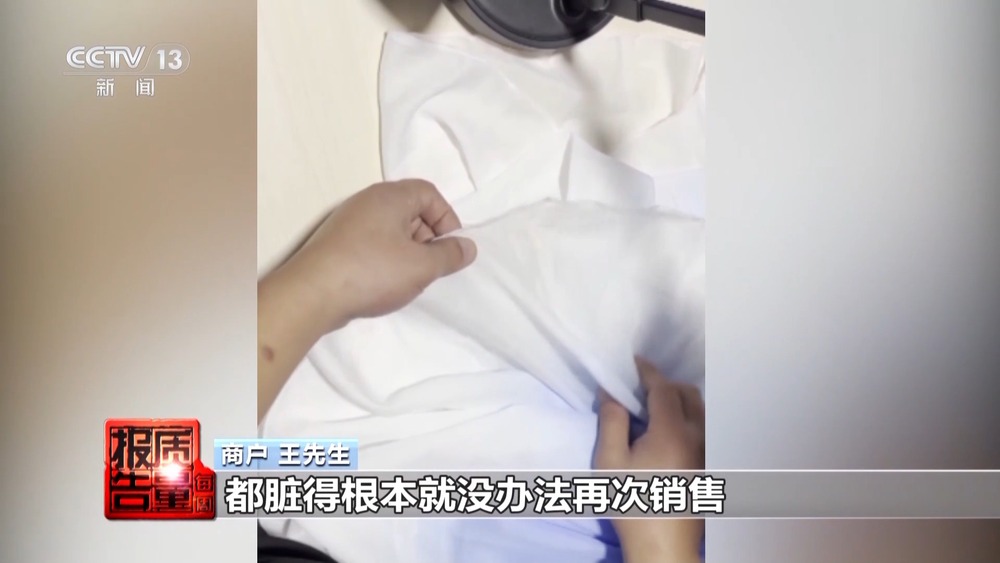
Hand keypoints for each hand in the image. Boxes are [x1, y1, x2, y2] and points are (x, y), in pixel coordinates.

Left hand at [275, 179, 477, 331]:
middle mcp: (367, 201)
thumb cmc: (372, 272)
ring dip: (407, 252)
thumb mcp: (422, 266)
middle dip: (427, 237)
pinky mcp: (336, 243)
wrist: (312, 294)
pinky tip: (383, 283)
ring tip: (407, 278)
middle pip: (410, 209)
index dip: (446, 219)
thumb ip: (450, 255)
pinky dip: (385, 259)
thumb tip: (467, 247)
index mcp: (390, 196)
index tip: (449, 248)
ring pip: (391, 229)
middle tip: (429, 266)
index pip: (430, 193)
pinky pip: (372, 243)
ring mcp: (349, 222)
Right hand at [595, 358, 704, 562]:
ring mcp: (707, 451)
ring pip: (698, 410)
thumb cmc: (633, 503)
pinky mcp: (709, 465)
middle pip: (687, 393)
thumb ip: (612, 421)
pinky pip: (701, 427)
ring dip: (677, 400)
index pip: (663, 388)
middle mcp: (697, 436)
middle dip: (664, 384)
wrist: (664, 547)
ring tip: (650, 409)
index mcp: (673, 432)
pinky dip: (685, 417)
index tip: (632, 362)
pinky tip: (664, 432)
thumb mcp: (611, 461)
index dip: (647, 371)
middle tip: (638, 388)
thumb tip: (611, 392)